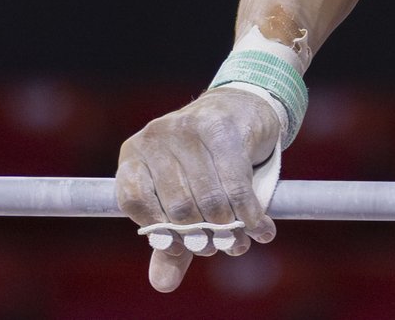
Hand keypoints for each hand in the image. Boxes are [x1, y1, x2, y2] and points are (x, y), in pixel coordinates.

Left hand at [116, 88, 284, 292]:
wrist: (239, 111)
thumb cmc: (202, 163)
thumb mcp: (180, 200)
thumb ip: (169, 241)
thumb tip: (162, 284)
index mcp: (134, 155)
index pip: (134, 200)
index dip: (159, 232)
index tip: (182, 249)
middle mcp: (155, 136)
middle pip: (178, 204)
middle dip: (202, 236)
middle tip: (218, 247)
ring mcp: (187, 127)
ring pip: (210, 196)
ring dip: (229, 229)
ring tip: (239, 242)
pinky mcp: (221, 125)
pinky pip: (237, 181)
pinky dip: (250, 213)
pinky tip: (260, 228)